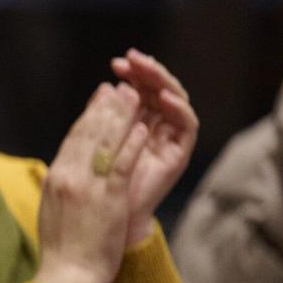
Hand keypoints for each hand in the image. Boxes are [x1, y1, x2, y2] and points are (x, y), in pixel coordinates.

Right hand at [35, 83, 149, 282]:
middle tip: (118, 88)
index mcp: (55, 179)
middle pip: (88, 134)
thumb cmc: (62, 248)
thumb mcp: (53, 209)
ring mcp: (88, 187)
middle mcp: (69, 177)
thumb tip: (67, 168)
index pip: (73, 139)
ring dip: (121, 116)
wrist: (67, 274)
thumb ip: (62, 185)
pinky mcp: (108, 198)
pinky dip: (132, 143)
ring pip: (106, 143)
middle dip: (105, 108)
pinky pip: (122, 164)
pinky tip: (142, 128)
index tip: (99, 100)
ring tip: (133, 97)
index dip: (88, 116)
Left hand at [110, 49, 197, 247]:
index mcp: (132, 124)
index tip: (115, 63)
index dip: (130, 75)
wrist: (106, 223)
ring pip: (174, 101)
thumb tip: (103, 87)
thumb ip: (102, 118)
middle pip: (157, 91)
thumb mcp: (95, 145)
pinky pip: (187, 124)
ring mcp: (169, 140)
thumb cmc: (96, 187)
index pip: (138, 91)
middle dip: (146, 73)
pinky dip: (178, 108)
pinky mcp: (180, 153)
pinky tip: (164, 97)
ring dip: (162, 83)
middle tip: (132, 59)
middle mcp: (155, 128)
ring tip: (148, 70)